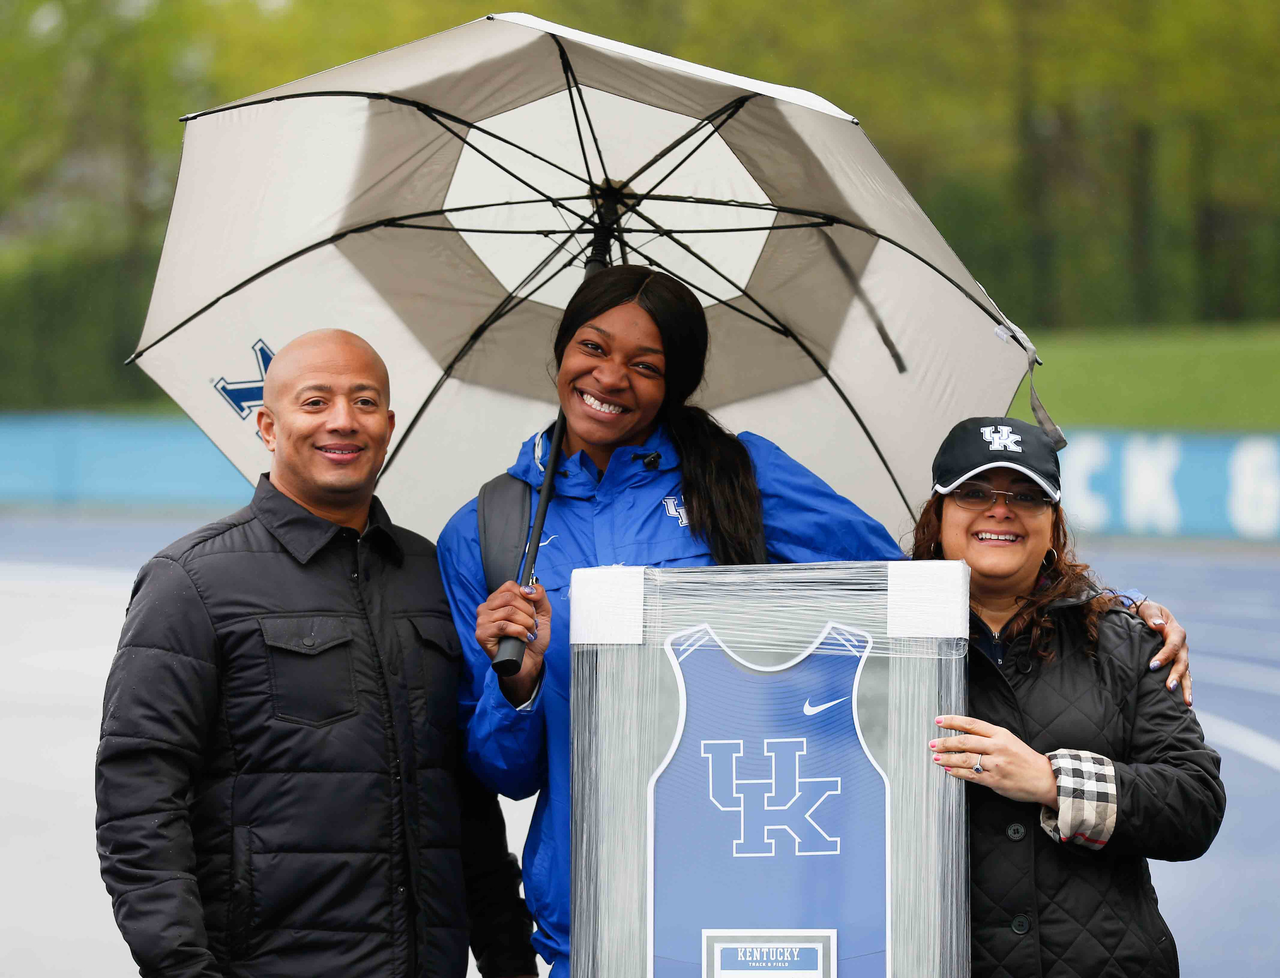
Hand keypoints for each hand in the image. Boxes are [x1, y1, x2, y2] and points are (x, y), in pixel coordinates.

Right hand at [475, 582, 550, 705]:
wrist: (529, 662)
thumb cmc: (531, 638)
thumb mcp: (542, 612)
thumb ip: (539, 595)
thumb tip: (527, 589)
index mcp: (497, 600)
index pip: (510, 586)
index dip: (526, 598)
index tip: (532, 611)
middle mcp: (486, 608)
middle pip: (510, 598)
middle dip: (528, 612)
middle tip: (533, 624)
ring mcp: (482, 621)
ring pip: (508, 611)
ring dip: (526, 623)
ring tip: (529, 632)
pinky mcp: (482, 634)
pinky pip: (503, 626)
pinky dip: (519, 631)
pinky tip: (524, 638)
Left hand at [931, 715, 1058, 807]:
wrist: (1044, 778)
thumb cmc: (1025, 759)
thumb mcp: (1008, 740)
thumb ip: (988, 737)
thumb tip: (963, 735)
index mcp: (1000, 734)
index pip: (971, 724)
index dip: (952, 721)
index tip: (938, 721)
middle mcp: (997, 747)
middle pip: (965, 741)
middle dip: (945, 742)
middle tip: (932, 744)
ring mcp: (995, 764)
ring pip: (965, 759)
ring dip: (947, 758)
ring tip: (936, 758)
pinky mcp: (994, 780)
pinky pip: (970, 775)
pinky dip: (957, 772)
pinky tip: (949, 769)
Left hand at [1134, 600, 1191, 706]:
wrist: (1146, 615)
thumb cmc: (1145, 611)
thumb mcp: (1147, 608)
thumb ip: (1151, 615)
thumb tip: (1157, 625)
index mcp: (1175, 631)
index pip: (1172, 645)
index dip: (1164, 656)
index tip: (1152, 666)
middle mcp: (1181, 646)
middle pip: (1182, 662)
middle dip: (1176, 675)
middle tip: (1169, 688)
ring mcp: (1180, 656)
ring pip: (1186, 673)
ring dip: (1186, 687)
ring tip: (1187, 703)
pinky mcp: (1176, 663)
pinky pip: (1183, 677)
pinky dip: (1184, 688)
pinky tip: (1184, 703)